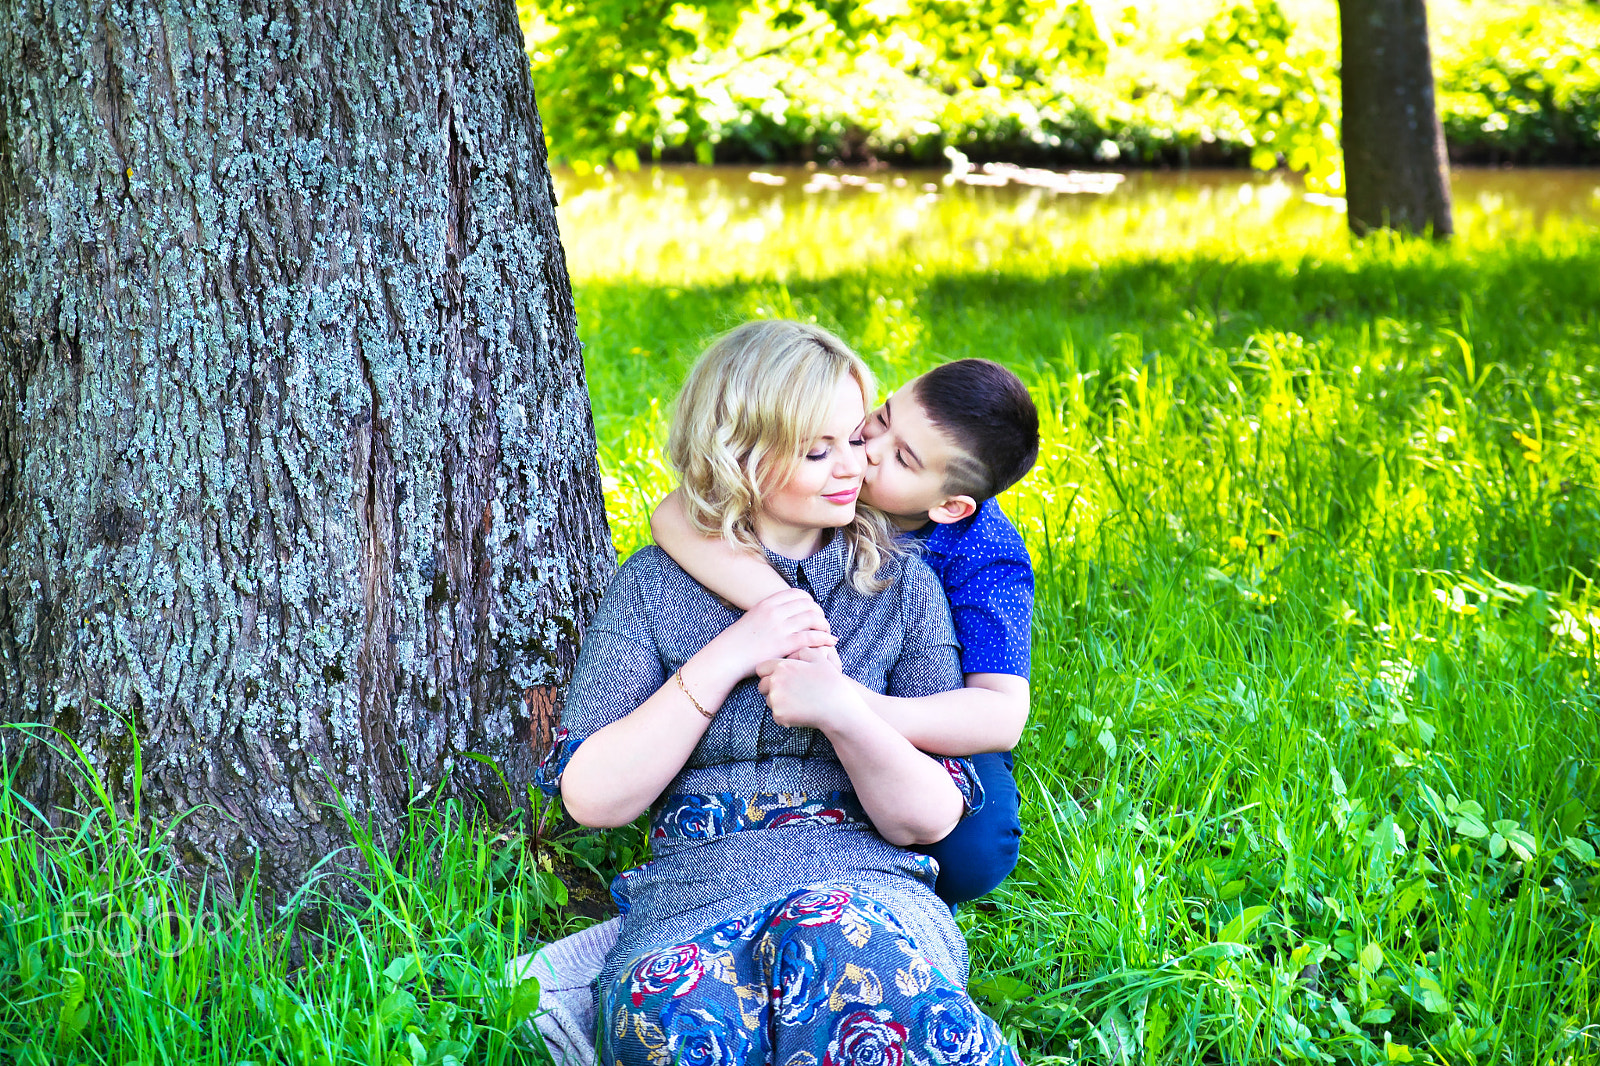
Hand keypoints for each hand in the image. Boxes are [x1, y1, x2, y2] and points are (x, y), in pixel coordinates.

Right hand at [712, 588, 833, 676]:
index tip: (813, 611)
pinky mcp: (784, 644)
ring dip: (825, 625)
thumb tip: (784, 612)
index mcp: (767, 602)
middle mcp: (775, 611)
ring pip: (814, 619)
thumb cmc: (738, 641)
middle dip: (820, 614)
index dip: (810, 602)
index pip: (798, 594)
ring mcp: (780, 627)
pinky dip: (825, 639)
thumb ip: (769, 612)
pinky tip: (830, 643)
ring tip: (827, 633)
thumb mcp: (752, 617)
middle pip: (809, 605)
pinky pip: (812, 637)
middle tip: (822, 624)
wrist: (726, 656)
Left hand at [757, 657, 862, 731]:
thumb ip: (802, 651)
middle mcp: (776, 682)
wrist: (838, 707)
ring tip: (798, 702)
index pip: (762, 668)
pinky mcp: (779, 715)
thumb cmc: (830, 682)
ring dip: (778, 702)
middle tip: (789, 692)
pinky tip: (800, 712)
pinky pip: (776, 714)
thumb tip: (792, 653)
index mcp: (783, 667)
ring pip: (768, 700)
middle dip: (771, 688)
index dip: (769, 673)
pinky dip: (785, 715)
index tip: (779, 678)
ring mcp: (776, 699)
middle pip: (762, 685)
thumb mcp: (819, 658)